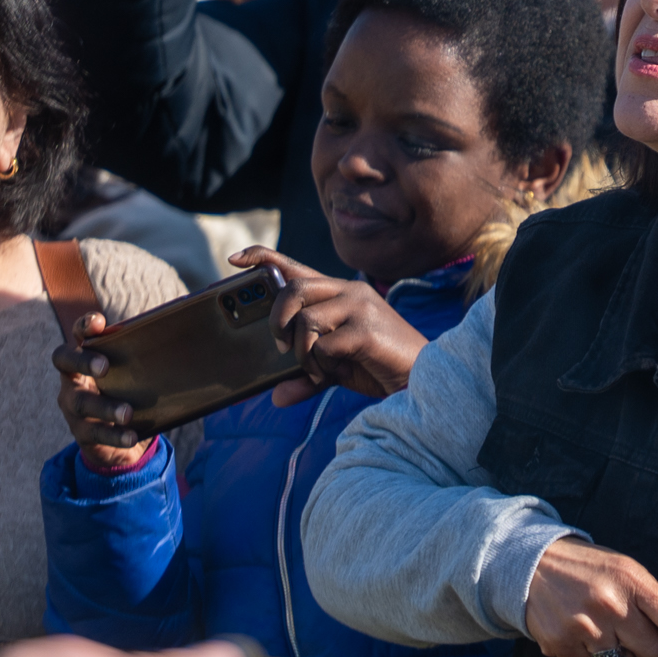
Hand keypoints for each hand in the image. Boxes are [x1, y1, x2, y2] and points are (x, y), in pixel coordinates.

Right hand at [53, 310, 156, 469]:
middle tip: (105, 366)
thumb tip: (186, 339)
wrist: (120, 441)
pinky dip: (114, 436)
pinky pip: (94, 434)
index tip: (99, 323)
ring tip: (127, 413)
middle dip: (83, 360)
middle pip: (64, 360)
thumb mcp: (135, 376)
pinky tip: (131, 436)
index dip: (84, 325)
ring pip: (81, 403)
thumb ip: (146, 358)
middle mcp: (74, 377)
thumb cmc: (130, 395)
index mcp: (87, 356)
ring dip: (105, 407)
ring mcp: (73, 406)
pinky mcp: (81, 433)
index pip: (78, 334)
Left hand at [229, 247, 429, 402]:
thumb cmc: (379, 367)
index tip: (235, 259)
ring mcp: (360, 308)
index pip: (296, 267)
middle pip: (294, 288)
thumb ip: (308, 375)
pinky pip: (323, 345)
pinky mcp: (366, 330)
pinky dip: (320, 366)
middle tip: (282, 345)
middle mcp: (350, 292)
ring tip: (317, 368)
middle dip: (277, 318)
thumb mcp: (337, 369)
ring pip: (305, 319)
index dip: (263, 259)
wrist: (422, 378)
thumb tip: (277, 397)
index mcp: (341, 293)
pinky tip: (335, 373)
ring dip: (302, 352)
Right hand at [523, 538, 657, 656]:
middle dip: (646, 643)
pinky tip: (580, 633)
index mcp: (631, 580)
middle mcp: (610, 605)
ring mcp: (585, 628)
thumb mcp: (623, 568)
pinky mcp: (562, 645)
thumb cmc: (585, 568)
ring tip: (601, 628)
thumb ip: (651, 597)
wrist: (530, 565)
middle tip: (628, 627)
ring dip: (618, 653)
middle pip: (653, 651)